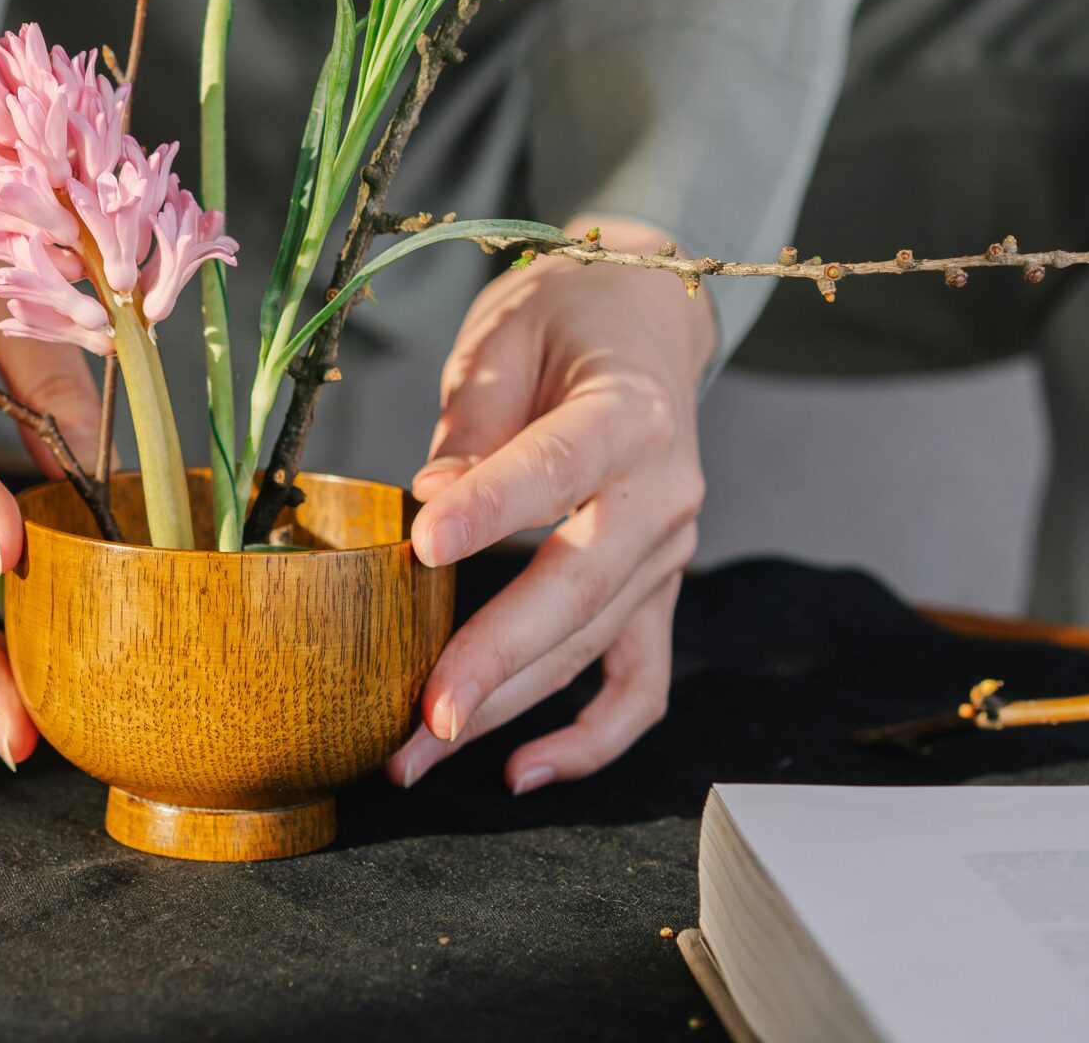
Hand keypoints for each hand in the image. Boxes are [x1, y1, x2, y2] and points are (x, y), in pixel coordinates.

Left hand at [389, 216, 713, 793]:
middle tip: (424, 710)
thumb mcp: (508, 336)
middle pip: (580, 584)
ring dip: (509, 708)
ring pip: (592, 646)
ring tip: (419, 753)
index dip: (491, 508)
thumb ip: (475, 422)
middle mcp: (665, 490)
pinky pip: (639, 683)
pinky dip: (590, 739)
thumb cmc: (566, 319)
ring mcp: (669, 551)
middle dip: (499, 655)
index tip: (423, 545)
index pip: (558, 467)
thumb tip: (434, 499)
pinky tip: (522, 771)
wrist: (645, 317)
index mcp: (630, 410)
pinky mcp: (657, 589)